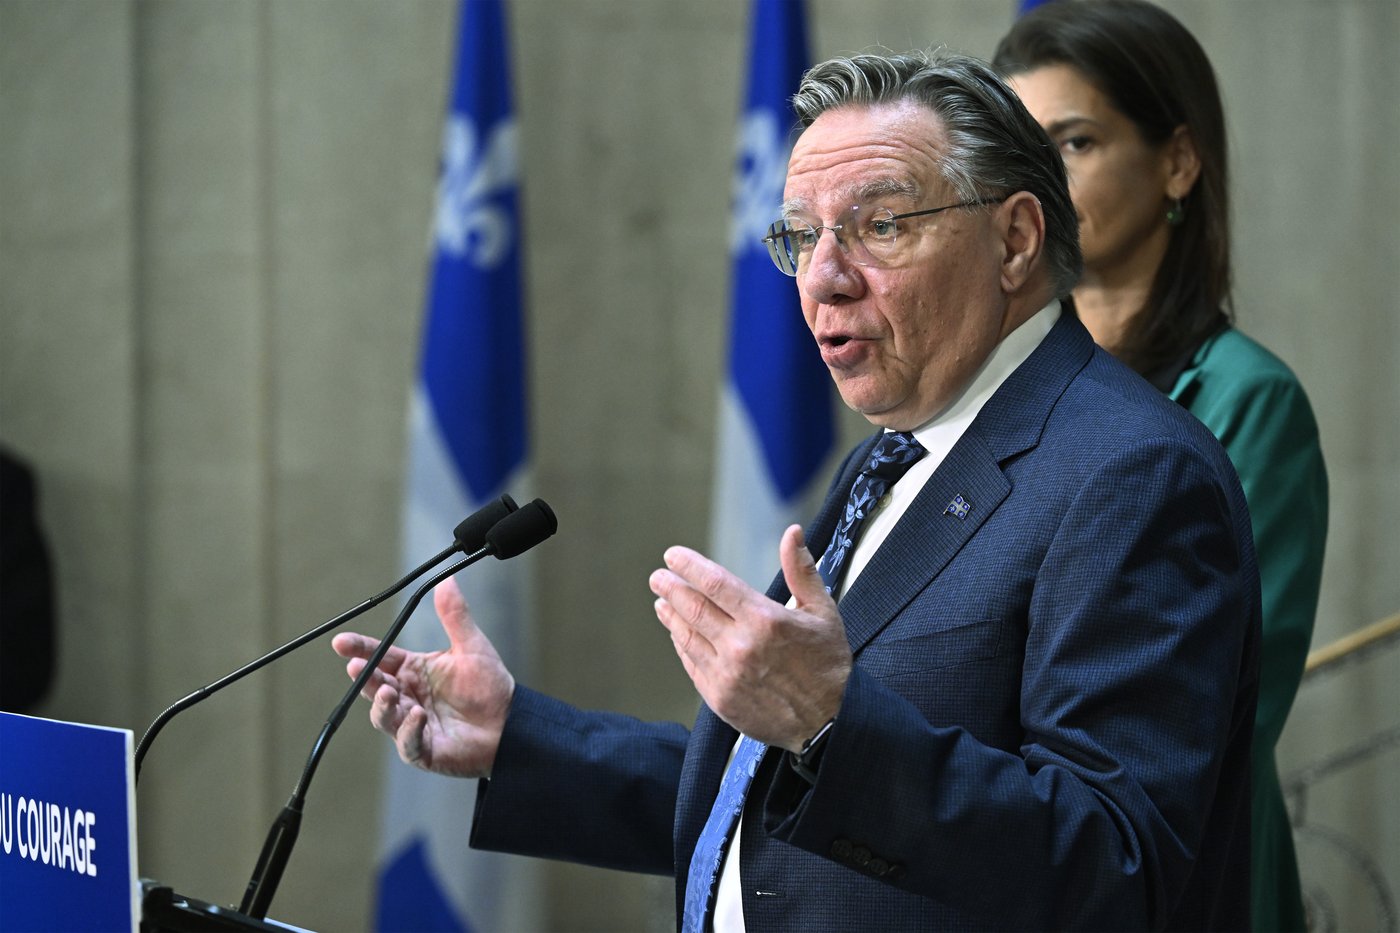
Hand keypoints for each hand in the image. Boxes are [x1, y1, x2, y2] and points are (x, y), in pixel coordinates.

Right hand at [331, 576, 514, 777]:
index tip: (341, 642)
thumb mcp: (471, 646)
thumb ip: (454, 615)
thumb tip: (446, 581)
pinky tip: (417, 715)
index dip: (359, 649)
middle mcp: (407, 696)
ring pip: (384, 715)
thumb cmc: (488, 686)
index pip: (380, 657)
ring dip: (381, 704)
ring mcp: (411, 724)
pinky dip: (408, 729)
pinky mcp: (422, 749)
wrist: (509, 723)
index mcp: (413, 671)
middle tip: (355, 667)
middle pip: (374, 686)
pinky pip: (407, 742)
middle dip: (363, 678)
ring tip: (386, 691)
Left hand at [649, 524, 850, 751]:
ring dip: (671, 616)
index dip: (689, 566)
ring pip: (687, 636)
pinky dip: (682, 645)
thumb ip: (802, 571)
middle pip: (693, 608)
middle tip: (658, 577)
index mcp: (765, 620)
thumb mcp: (823, 612)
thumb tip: (792, 533)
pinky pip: (692, 665)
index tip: (673, 556)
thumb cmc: (828, 665)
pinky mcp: (720, 698)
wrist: (830, 723)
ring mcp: (727, 674)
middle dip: (671, 588)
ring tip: (662, 603)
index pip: (715, 583)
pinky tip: (678, 635)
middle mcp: (741, 646)